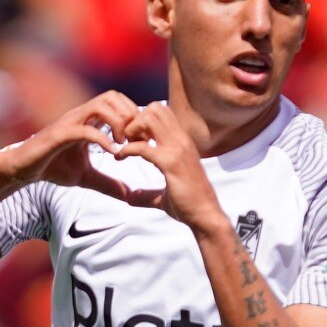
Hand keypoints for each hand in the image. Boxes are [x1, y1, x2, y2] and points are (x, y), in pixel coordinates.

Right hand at [0, 92, 139, 198]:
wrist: (25, 169)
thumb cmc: (53, 167)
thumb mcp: (88, 177)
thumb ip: (109, 184)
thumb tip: (129, 195)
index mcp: (89, 120)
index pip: (118, 103)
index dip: (134, 118)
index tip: (141, 141)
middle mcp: (80, 116)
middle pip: (112, 96)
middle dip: (130, 116)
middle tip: (136, 141)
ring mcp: (69, 122)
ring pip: (100, 105)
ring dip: (118, 123)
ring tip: (123, 145)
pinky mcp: (59, 134)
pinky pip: (84, 129)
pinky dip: (102, 139)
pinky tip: (112, 153)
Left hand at [107, 102, 224, 229]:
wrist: (206, 218)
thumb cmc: (190, 207)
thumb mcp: (166, 196)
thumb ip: (148, 194)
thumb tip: (131, 198)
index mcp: (183, 143)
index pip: (163, 112)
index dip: (143, 121)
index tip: (133, 138)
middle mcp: (181, 141)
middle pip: (155, 108)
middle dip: (136, 119)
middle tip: (126, 138)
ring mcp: (177, 150)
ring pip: (148, 118)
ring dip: (131, 129)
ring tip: (125, 145)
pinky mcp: (170, 163)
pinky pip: (141, 146)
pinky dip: (126, 149)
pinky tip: (119, 157)